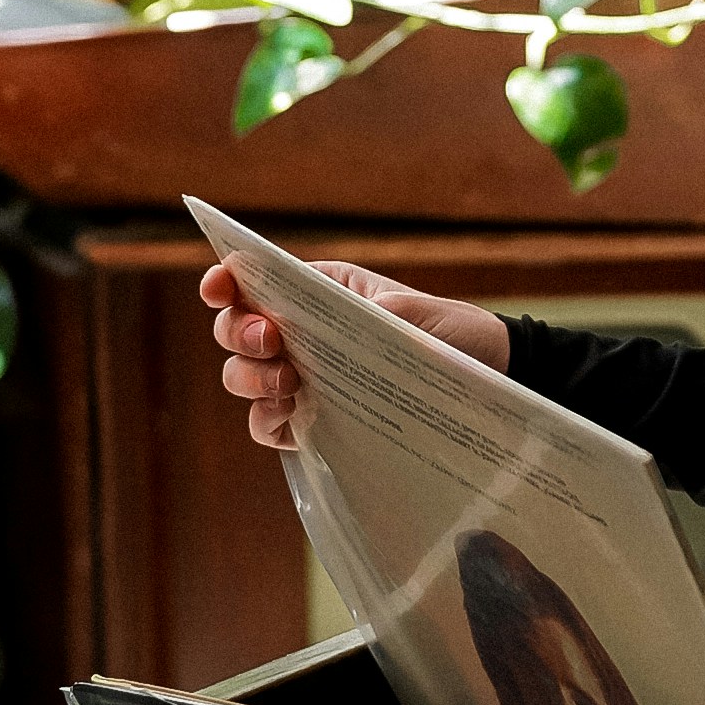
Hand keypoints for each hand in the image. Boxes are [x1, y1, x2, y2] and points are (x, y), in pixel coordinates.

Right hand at [201, 256, 511, 450]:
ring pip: (244, 377)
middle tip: (272, 341)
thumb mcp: (426, 314)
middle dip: (241, 333)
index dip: (227, 281)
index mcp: (323, 291)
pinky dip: (267, 423)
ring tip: (288, 386)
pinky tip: (290, 421)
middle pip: (237, 330)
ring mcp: (303, 378)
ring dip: (250, 380)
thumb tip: (359, 320)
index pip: (257, 279)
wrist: (485, 380)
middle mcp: (303, 333)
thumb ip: (387, 313)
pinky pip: (268, 424)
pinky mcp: (312, 421)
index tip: (219, 287)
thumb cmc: (455, 334)